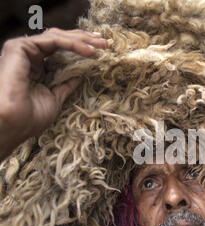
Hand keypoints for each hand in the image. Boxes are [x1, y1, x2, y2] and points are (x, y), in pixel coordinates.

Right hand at [0, 28, 106, 160]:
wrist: (14, 124)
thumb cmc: (30, 117)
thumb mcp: (56, 99)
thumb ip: (66, 84)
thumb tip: (80, 74)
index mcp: (36, 68)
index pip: (60, 52)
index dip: (80, 49)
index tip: (100, 51)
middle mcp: (29, 57)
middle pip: (60, 41)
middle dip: (84, 40)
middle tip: (105, 43)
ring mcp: (24, 50)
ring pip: (57, 38)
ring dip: (82, 40)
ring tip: (101, 45)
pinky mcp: (21, 47)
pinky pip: (53, 41)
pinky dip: (73, 44)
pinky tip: (89, 51)